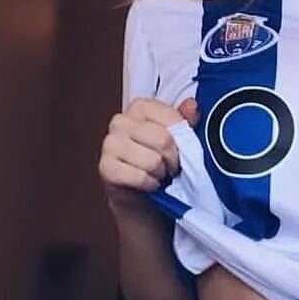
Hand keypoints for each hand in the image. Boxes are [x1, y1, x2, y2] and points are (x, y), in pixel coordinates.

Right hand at [99, 96, 199, 214]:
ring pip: (152, 160)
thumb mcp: (176, 138)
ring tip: (159, 173)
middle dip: (173, 159)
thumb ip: (184, 120)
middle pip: (163, 139)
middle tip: (171, 166)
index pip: (171, 117)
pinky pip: (139, 177)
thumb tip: (192, 105)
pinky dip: (150, 184)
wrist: (139, 194)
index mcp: (139, 108)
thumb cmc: (158, 161)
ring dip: (161, 173)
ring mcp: (110, 144)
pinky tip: (149, 183)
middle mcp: (121, 121)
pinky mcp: (106, 167)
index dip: (184, 138)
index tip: (182, 149)